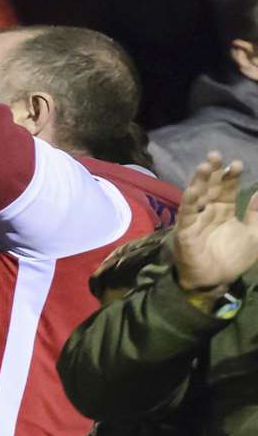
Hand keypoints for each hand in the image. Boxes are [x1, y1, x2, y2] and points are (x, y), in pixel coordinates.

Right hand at [171, 153, 257, 294]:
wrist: (217, 280)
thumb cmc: (233, 259)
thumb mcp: (255, 235)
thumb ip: (257, 215)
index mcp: (224, 210)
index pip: (226, 188)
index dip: (230, 176)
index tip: (237, 164)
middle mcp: (208, 211)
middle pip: (210, 187)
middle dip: (212, 171)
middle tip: (215, 155)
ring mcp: (196, 220)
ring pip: (196, 196)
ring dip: (199, 181)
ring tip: (204, 166)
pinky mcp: (186, 231)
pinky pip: (186, 214)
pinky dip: (188, 201)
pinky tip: (193, 189)